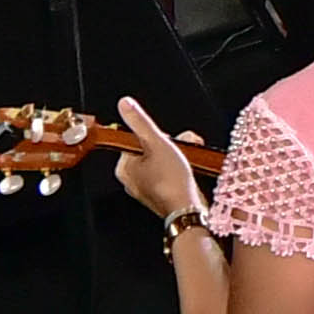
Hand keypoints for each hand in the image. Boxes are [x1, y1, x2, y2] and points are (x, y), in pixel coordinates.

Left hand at [108, 96, 204, 225]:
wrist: (188, 210)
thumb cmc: (172, 181)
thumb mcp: (156, 142)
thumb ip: (140, 121)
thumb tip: (125, 104)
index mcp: (124, 168)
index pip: (135, 139)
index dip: (155, 136)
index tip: (167, 139)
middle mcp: (132, 180)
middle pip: (150, 149)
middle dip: (170, 144)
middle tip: (181, 148)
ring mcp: (146, 188)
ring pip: (161, 161)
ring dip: (178, 154)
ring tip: (189, 157)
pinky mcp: (161, 195)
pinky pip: (168, 174)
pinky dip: (179, 168)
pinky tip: (190, 168)